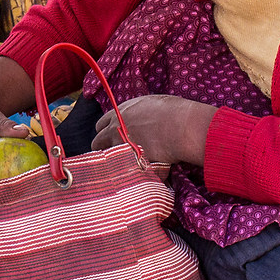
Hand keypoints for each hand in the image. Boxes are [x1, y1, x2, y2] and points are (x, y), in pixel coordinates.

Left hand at [92, 94, 215, 167]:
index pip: (102, 124)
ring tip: (122, 168)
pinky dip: (124, 173)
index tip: (113, 138)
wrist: (182, 127)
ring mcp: (120, 144)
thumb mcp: (154, 104)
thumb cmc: (175, 111)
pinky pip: (119, 169)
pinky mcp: (127, 159)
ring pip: (105, 158)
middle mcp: (116, 127)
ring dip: (112, 162)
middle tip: (114, 155)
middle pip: (98, 141)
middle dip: (103, 148)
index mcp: (121, 111)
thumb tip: (145, 117)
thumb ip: (141, 112)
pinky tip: (131, 175)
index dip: (107, 132)